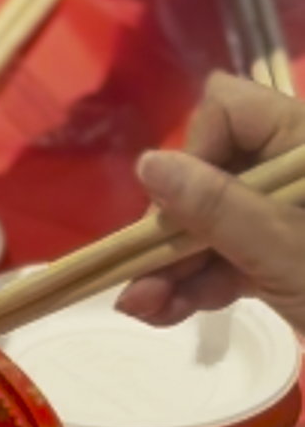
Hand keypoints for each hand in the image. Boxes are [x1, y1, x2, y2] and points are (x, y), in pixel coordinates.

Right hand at [116, 73, 304, 333]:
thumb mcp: (290, 255)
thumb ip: (220, 208)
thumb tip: (148, 164)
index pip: (231, 112)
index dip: (194, 157)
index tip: (176, 216)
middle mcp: (299, 173)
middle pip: (211, 173)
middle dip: (171, 227)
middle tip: (139, 279)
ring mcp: (293, 218)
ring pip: (212, 222)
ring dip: (172, 266)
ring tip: (145, 310)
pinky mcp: (289, 259)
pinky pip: (228, 256)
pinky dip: (196, 285)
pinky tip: (168, 314)